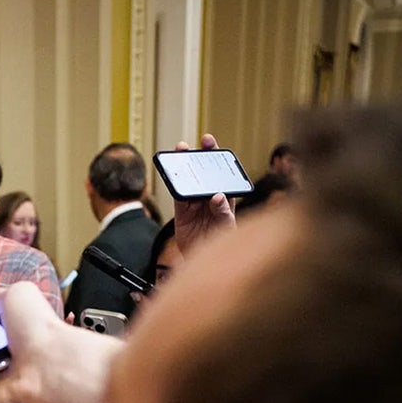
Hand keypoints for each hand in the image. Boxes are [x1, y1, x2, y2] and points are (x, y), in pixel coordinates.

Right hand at [172, 133, 236, 253]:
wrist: (204, 259)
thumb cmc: (222, 243)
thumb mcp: (227, 227)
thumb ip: (223, 212)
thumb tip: (217, 196)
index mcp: (225, 196)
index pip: (221, 172)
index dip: (216, 155)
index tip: (210, 143)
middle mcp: (209, 196)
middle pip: (203, 172)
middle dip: (198, 156)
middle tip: (192, 144)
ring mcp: (195, 203)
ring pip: (188, 180)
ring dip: (184, 167)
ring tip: (179, 153)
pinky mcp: (182, 212)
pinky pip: (177, 195)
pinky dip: (175, 185)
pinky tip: (173, 175)